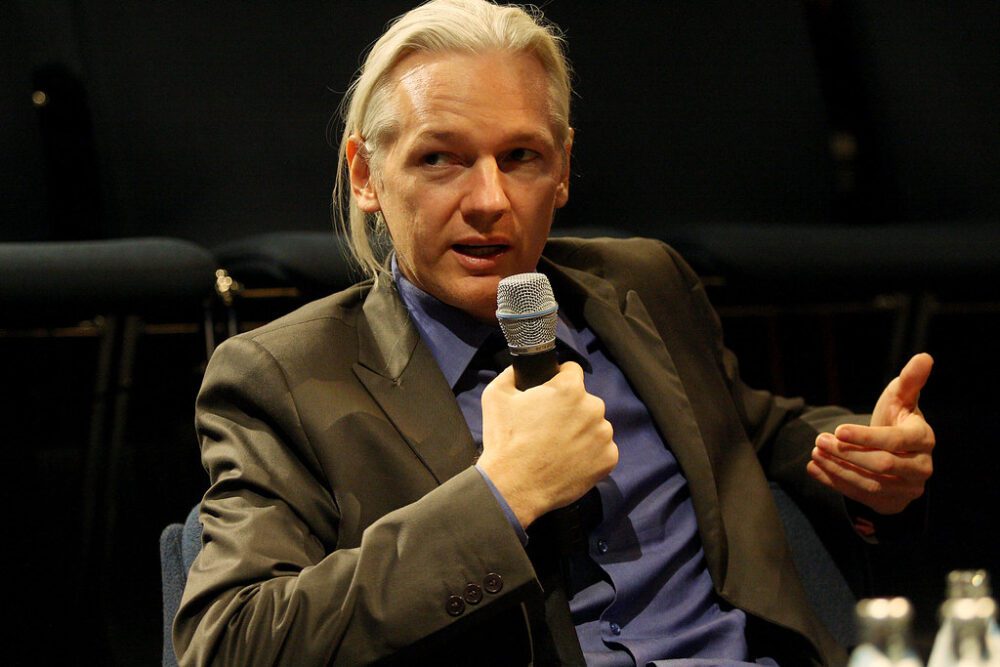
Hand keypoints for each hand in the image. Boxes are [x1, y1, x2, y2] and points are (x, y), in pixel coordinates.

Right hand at [477, 361, 617, 528]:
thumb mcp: (496, 396)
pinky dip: (589, 454)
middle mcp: (593, 408)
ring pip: (594, 425)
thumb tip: (520, 368)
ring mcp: (603, 435)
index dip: (558, 379)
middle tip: (548, 426)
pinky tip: (568, 460)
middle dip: (569, 409)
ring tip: (557, 447)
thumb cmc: (505, 442)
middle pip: (584, 400)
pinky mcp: (608, 459)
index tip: (550, 394)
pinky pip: (601, 449)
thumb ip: (512, 373)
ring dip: (581, 431)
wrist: (514, 487)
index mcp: (569, 388)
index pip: (572, 371)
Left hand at [807, 353, 934, 514]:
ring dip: (838, 470)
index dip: (866, 437)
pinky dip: (835, 483)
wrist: (896, 451)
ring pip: (869, 484)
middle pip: (881, 464)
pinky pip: (861, 497)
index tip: (838, 430)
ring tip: (815, 454)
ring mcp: (908, 489)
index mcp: (924, 438)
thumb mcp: (900, 398)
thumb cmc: (897, 418)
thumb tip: (925, 357)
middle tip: (819, 440)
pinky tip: (815, 469)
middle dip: (847, 453)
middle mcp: (921, 467)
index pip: (895, 441)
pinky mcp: (892, 503)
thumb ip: (910, 380)